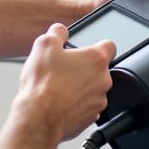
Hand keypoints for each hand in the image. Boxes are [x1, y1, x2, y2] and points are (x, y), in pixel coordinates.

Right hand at [19, 23, 114, 140]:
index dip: (98, 45)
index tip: (89, 49)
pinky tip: (61, 102)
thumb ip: (57, 33)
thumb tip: (60, 30)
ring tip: (60, 87)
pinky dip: (77, 104)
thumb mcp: (44, 45)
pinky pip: (87, 106)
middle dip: (84, 68)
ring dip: (81, 87)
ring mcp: (98, 101)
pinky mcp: (90, 118)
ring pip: (93, 89)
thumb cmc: (43, 85)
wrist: (38, 118)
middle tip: (66, 69)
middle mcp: (103, 80)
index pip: (110, 45)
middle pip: (99, 69)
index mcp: (96, 60)